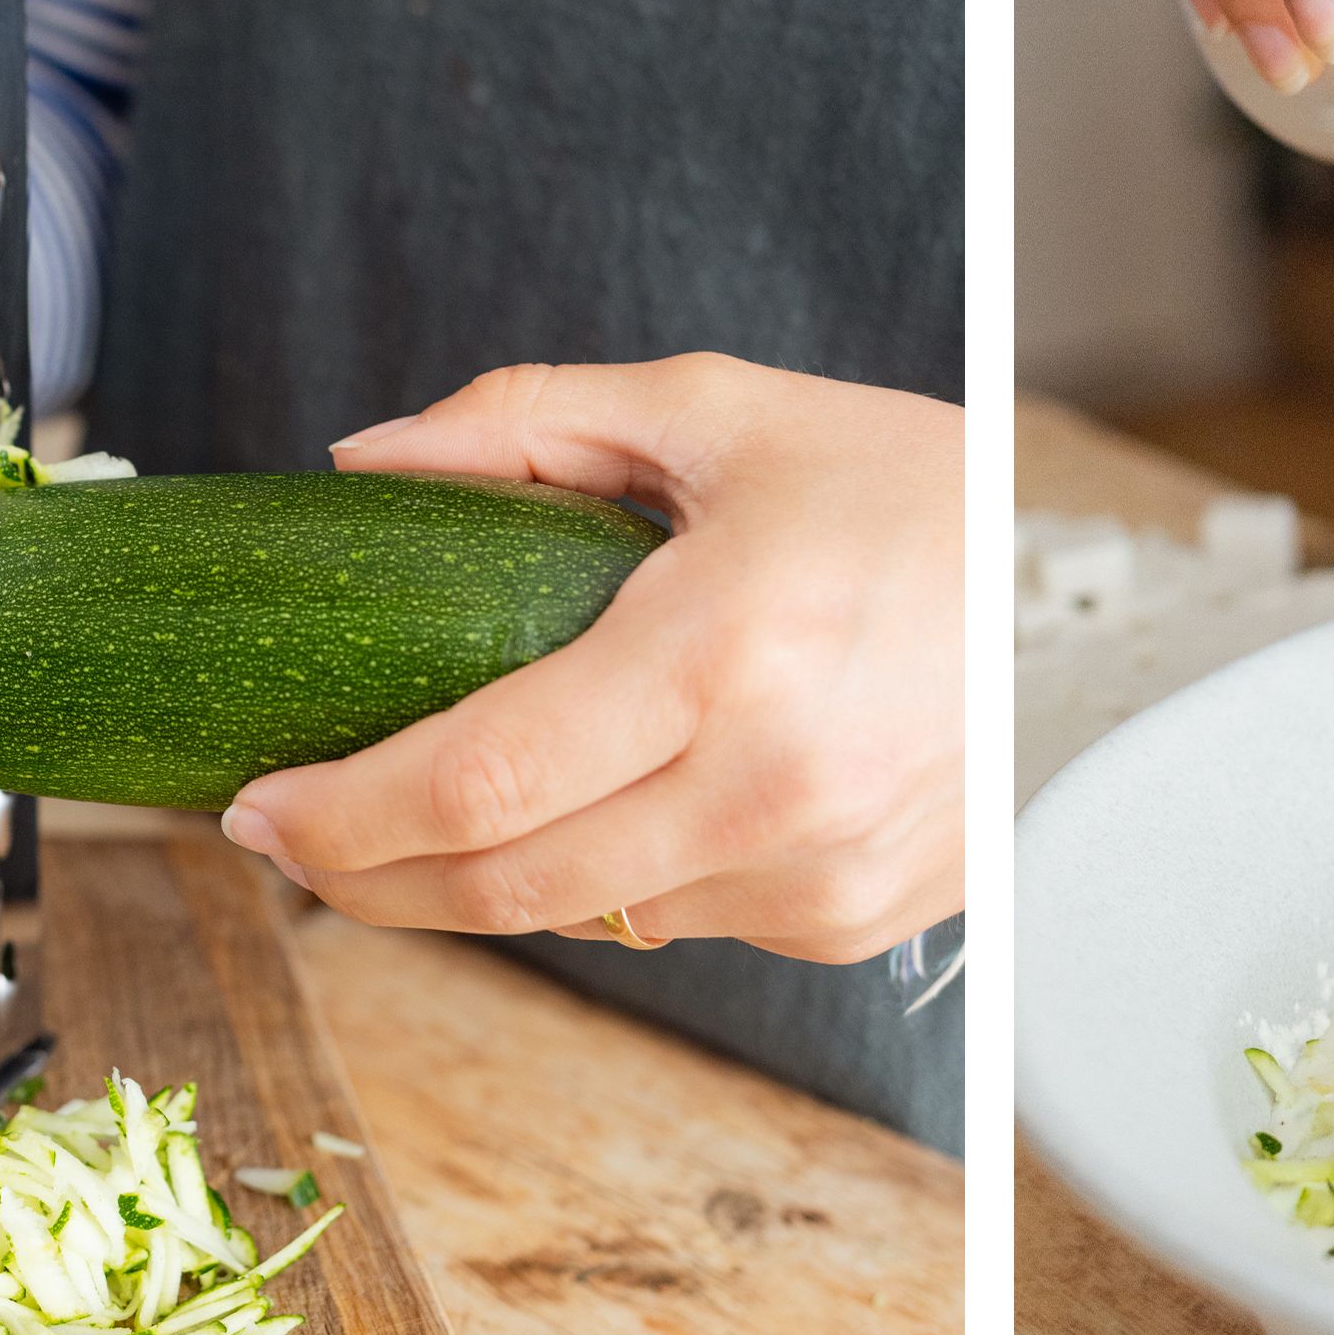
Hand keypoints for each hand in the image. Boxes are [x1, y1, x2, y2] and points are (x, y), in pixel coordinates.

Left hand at [221, 356, 964, 963]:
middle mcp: (773, 787)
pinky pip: (674, 923)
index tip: (255, 806)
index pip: (476, 785)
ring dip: (473, 884)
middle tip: (289, 836)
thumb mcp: (717, 411)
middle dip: (364, 876)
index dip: (340, 816)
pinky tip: (590, 811)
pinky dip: (604, 878)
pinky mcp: (847, 922)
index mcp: (726, 652)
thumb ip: (526, 422)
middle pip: (501, 889)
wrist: (1077, 592)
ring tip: (407, 820)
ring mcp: (816, 876)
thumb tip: (365, 461)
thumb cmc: (907, 490)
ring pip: (583, 920)